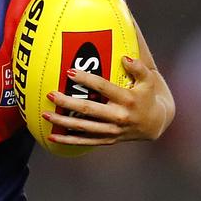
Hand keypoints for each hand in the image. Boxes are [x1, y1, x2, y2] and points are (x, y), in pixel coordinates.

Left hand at [43, 57, 167, 144]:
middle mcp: (118, 116)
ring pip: (83, 128)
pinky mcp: (107, 140)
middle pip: (88, 110)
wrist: (155, 124)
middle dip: (68, 103)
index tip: (69, 72)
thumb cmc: (147, 96)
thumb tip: (124, 58)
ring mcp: (112, 130)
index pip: (103, 88)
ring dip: (63, 122)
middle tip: (51, 94)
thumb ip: (138, 68)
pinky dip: (69, 140)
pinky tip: (53, 137)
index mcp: (127, 100)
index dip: (86, 79)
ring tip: (45, 115)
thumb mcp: (149, 80)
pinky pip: (85, 142)